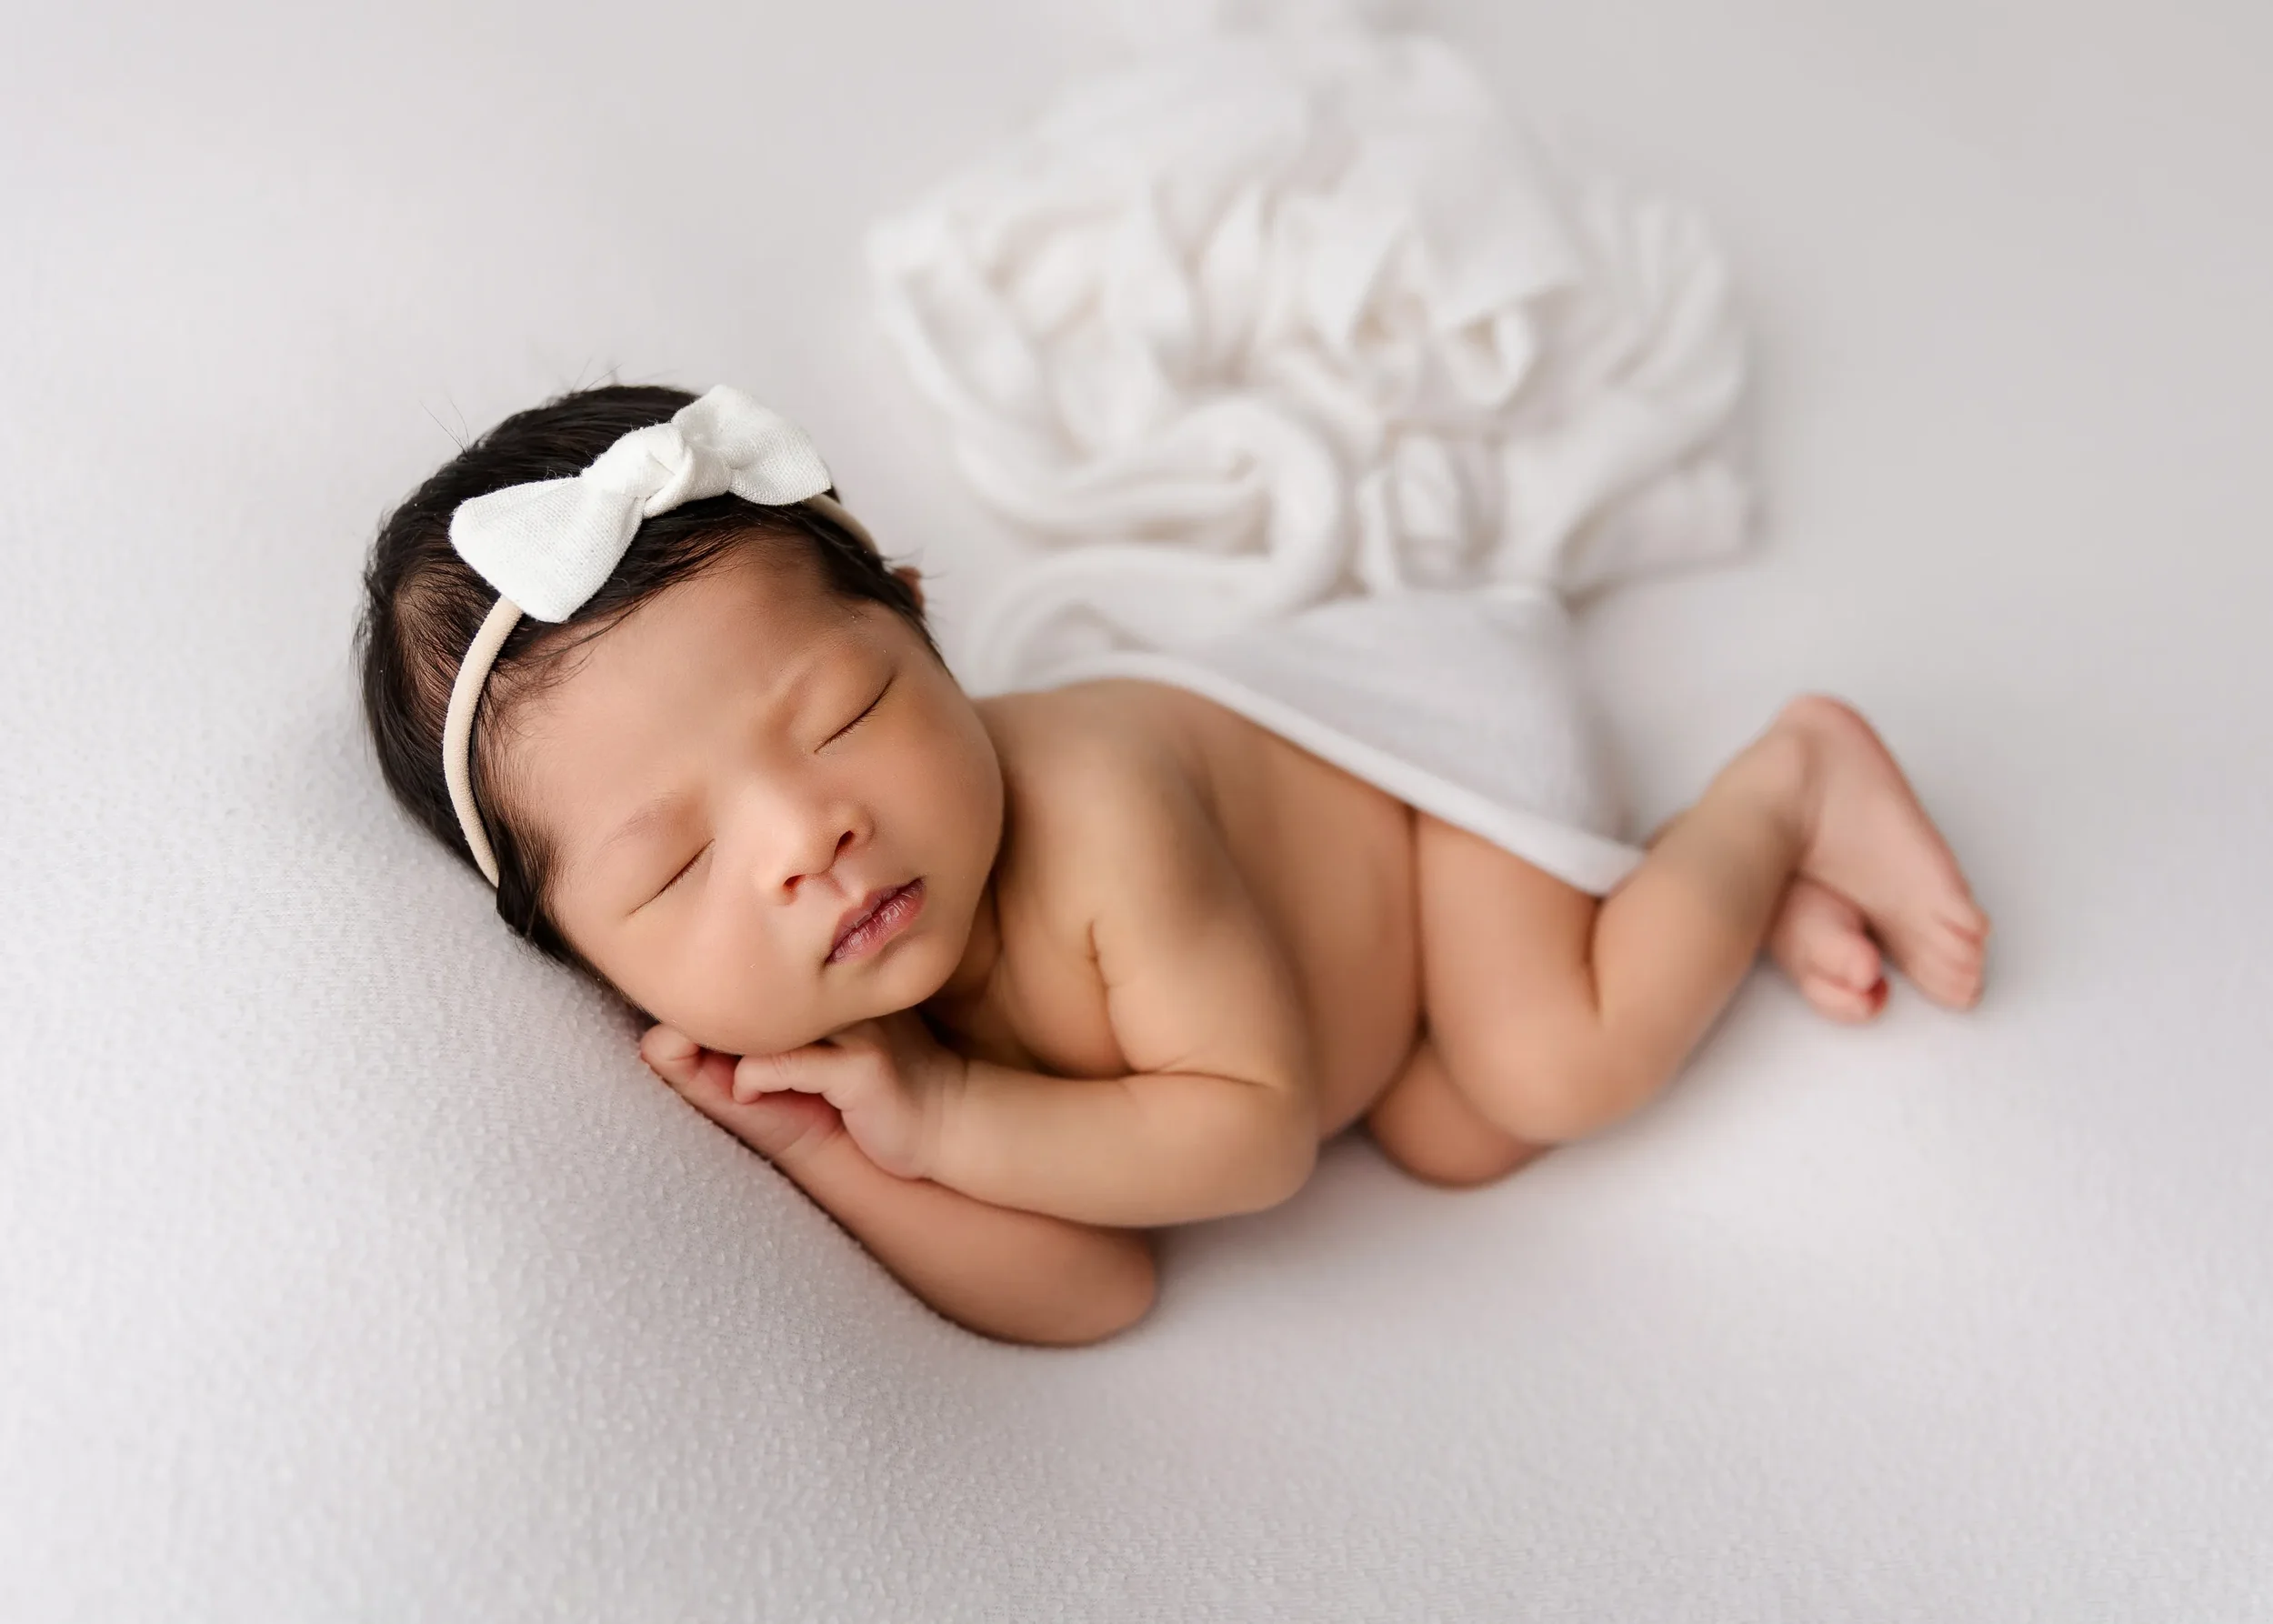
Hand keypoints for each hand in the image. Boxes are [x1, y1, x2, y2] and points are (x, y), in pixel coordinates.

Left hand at [643, 1009, 967, 1180]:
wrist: (949, 1120)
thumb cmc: (871, 1096)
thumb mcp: (803, 1070)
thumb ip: (745, 1052)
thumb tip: (659, 1040)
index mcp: (822, 987)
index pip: (746, 976)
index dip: (701, 1003)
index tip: (675, 1035)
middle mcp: (837, 996)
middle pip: (743, 995)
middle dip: (696, 1025)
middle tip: (672, 1048)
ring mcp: (852, 1027)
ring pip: (756, 1026)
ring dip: (717, 1052)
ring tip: (703, 1069)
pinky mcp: (862, 1064)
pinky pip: (784, 1063)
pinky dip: (754, 1079)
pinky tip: (747, 1091)